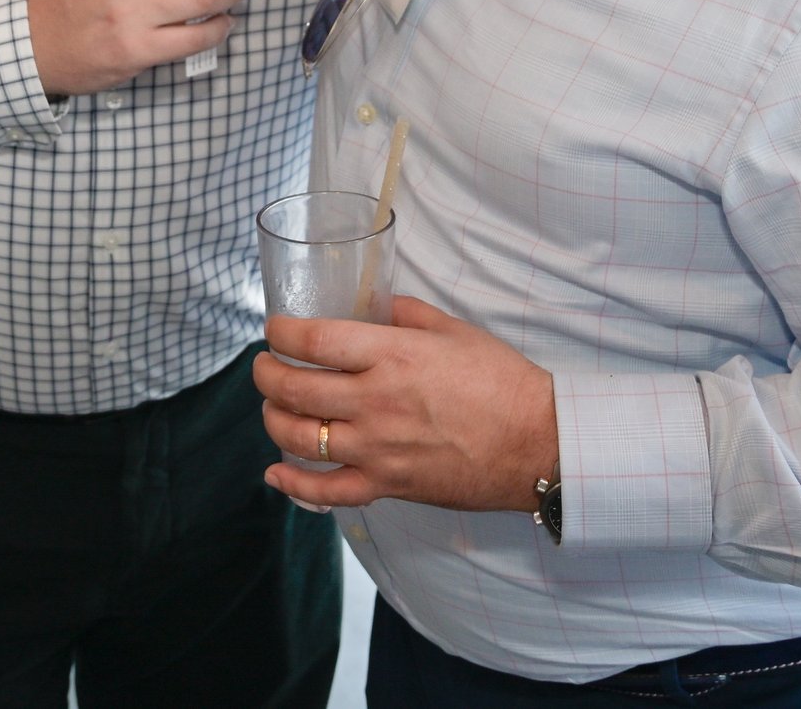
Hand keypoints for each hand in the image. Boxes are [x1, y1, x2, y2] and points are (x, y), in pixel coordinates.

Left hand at [254, 297, 557, 512]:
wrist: (536, 443)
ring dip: (272, 420)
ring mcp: (377, 448)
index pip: (314, 341)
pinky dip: (293, 485)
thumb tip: (377, 307)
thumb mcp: (454, 331)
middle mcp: (375, 401)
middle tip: (264, 367)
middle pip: (293, 389)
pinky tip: (276, 472)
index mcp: (392, 356)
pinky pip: (326, 492)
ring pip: (298, 438)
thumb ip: (406, 315)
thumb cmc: (502, 382)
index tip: (275, 330)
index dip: (281, 334)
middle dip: (266, 375)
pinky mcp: (387, 485)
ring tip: (273, 407)